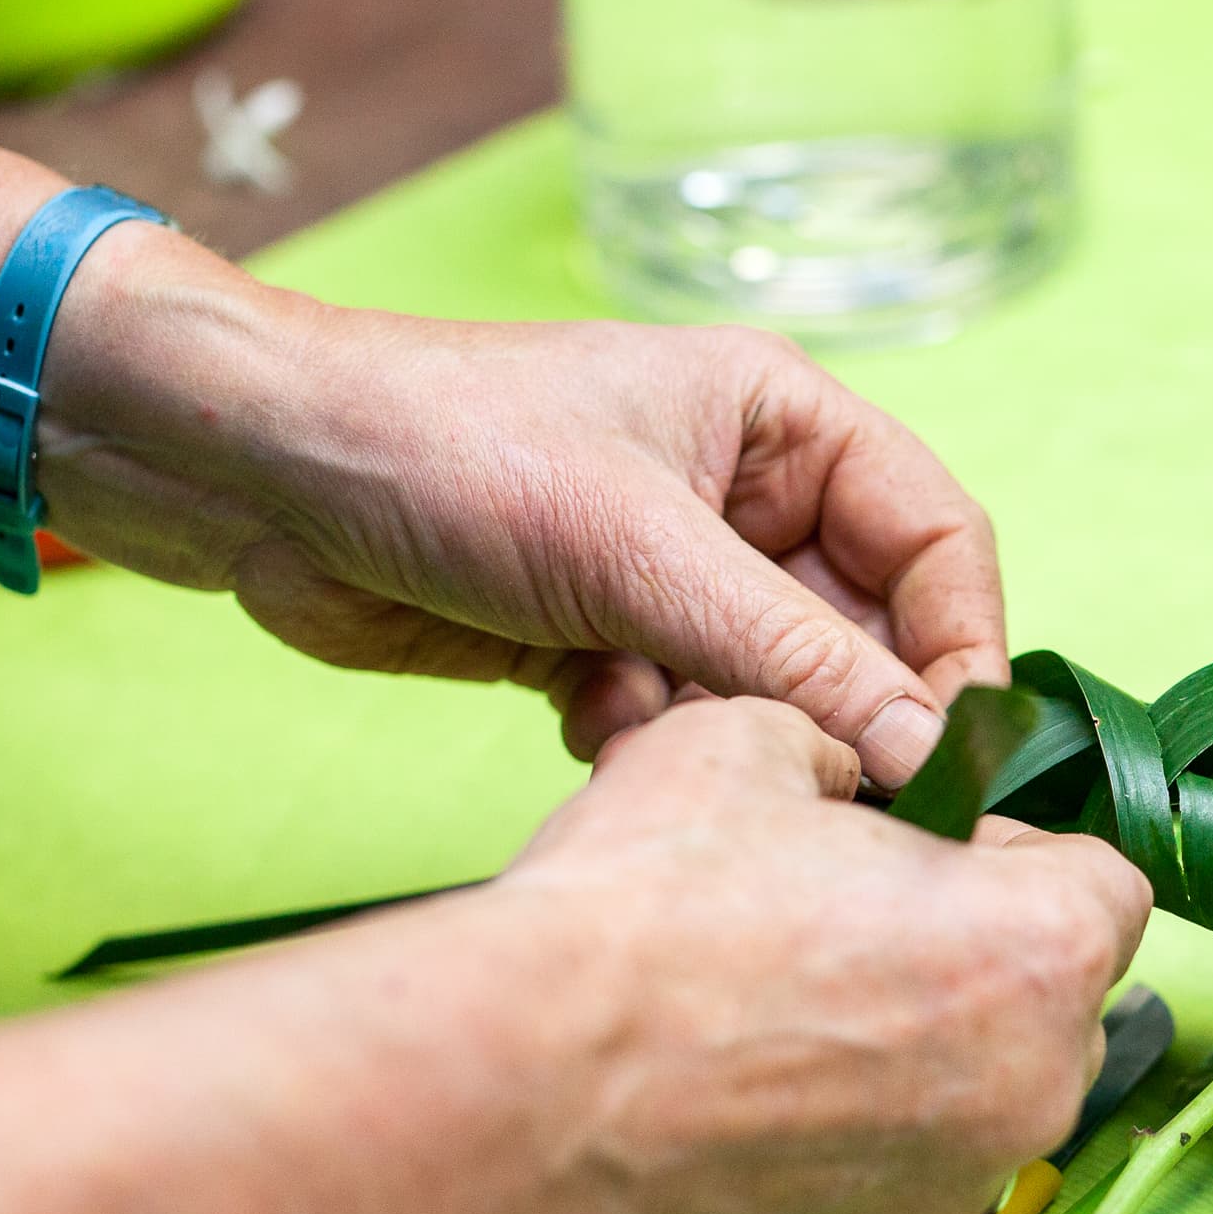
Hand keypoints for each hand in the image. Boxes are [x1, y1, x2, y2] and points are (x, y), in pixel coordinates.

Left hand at [47, 247, 1001, 784]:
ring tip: (657, 719)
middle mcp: (749, 497)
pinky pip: (689, 723)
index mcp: (785, 422)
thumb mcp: (637, 551)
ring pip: (776, 694)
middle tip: (826, 791)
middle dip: (840, 711)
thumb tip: (929, 754)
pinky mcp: (610, 644)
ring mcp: (678, 575)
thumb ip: (793, 657)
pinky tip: (587, 720)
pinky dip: (652, 742)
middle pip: (866, 634)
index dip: (961, 651)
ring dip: (731, 731)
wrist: (251, 478)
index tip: (960, 758)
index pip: (937, 543)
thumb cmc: (442, 447)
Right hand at [477, 696, 1151, 1213]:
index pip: (1104, 887)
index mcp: (1040, 950)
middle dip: (964, 954)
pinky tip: (731, 1104)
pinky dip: (838, 1142)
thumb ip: (843, 750)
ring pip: (967, 1094)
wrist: (519, 1098)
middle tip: (836, 923)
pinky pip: (890, 1177)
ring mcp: (955, 1190)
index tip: (926, 847)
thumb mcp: (749, 741)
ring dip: (901, 1051)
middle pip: (1042, 999)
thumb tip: (848, 775)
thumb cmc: (645, 913)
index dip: (1012, 852)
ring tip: (766, 1014)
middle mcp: (1032, 1088)